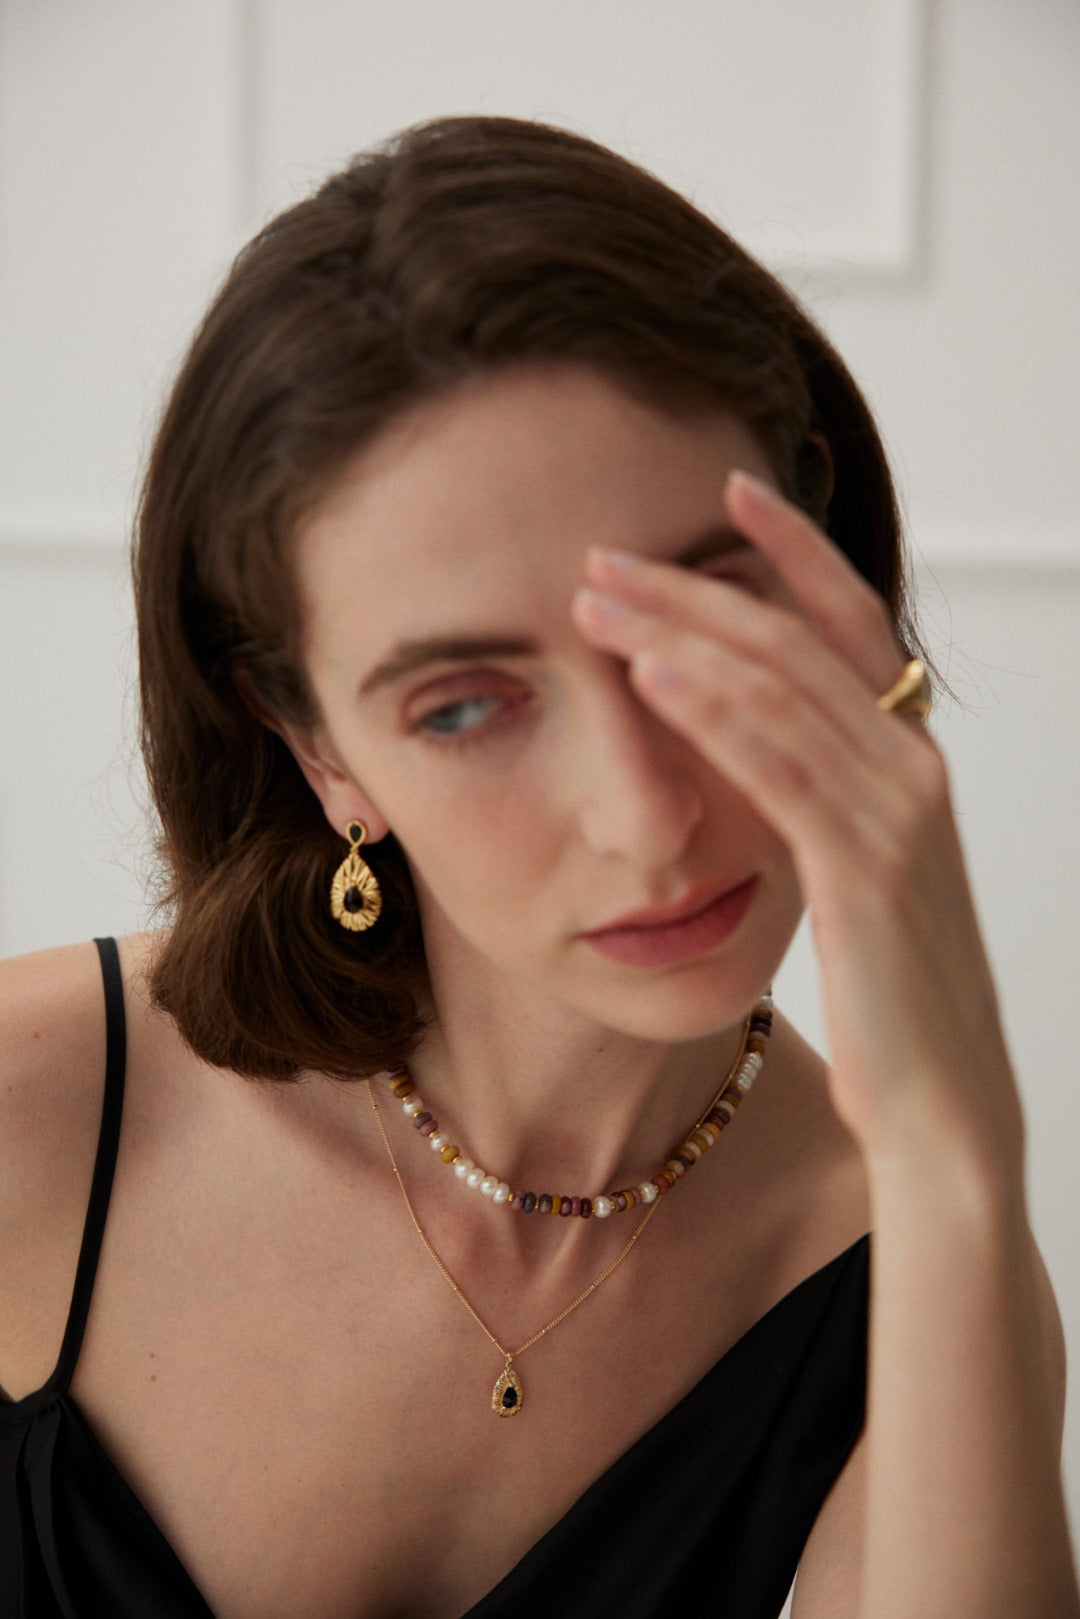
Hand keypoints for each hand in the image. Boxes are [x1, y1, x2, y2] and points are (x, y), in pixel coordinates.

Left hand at [572, 471, 1022, 1176]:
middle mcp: (912, 769)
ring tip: (602, 599)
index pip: (850, 622)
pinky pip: (780, 772)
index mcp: (908, 761)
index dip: (792, 549)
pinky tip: (653, 679)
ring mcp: (898, 816)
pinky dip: (715, 716)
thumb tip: (751, 750)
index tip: (724, 492)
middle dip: (698, 587)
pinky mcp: (866, 872)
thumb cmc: (892, 997)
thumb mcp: (855, 876)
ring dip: (684, 636)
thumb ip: (818, 800)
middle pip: (798, 641)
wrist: (942, 1107)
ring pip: (783, 691)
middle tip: (607, 552)